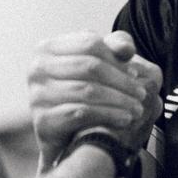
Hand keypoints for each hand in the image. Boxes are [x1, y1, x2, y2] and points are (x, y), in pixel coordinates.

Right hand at [28, 30, 161, 168]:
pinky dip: (108, 115)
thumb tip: (126, 49)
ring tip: (136, 108)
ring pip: (87, 90)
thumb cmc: (84, 92)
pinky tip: (124, 119)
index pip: (90, 43)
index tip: (134, 72)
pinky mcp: (43, 120)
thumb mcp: (99, 65)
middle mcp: (36, 69)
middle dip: (121, 80)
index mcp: (47, 48)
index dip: (116, 58)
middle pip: (89, 66)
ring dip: (119, 100)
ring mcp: (36, 95)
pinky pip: (81, 113)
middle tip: (141, 93)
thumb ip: (114, 48)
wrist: (65, 134)